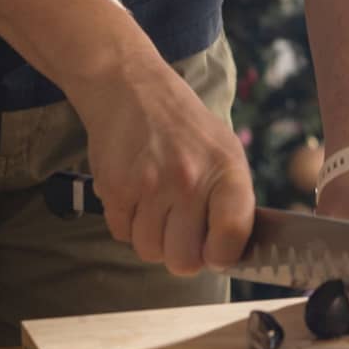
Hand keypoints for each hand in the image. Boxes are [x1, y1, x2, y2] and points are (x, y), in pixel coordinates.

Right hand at [70, 54, 255, 275]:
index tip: (216, 252)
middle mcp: (188, 180)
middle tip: (181, 232)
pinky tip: (137, 198)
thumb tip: (230, 255)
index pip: (231, 237)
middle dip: (182, 254)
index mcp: (226, 170)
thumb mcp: (226, 152)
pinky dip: (128, 225)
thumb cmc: (185, 127)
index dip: (222, 255)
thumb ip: (233, 202)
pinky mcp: (114, 189)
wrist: (131, 88)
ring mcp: (149, 186)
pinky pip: (122, 235)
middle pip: (183, 260)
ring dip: (153, 239)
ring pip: (149, 252)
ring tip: (158, 209)